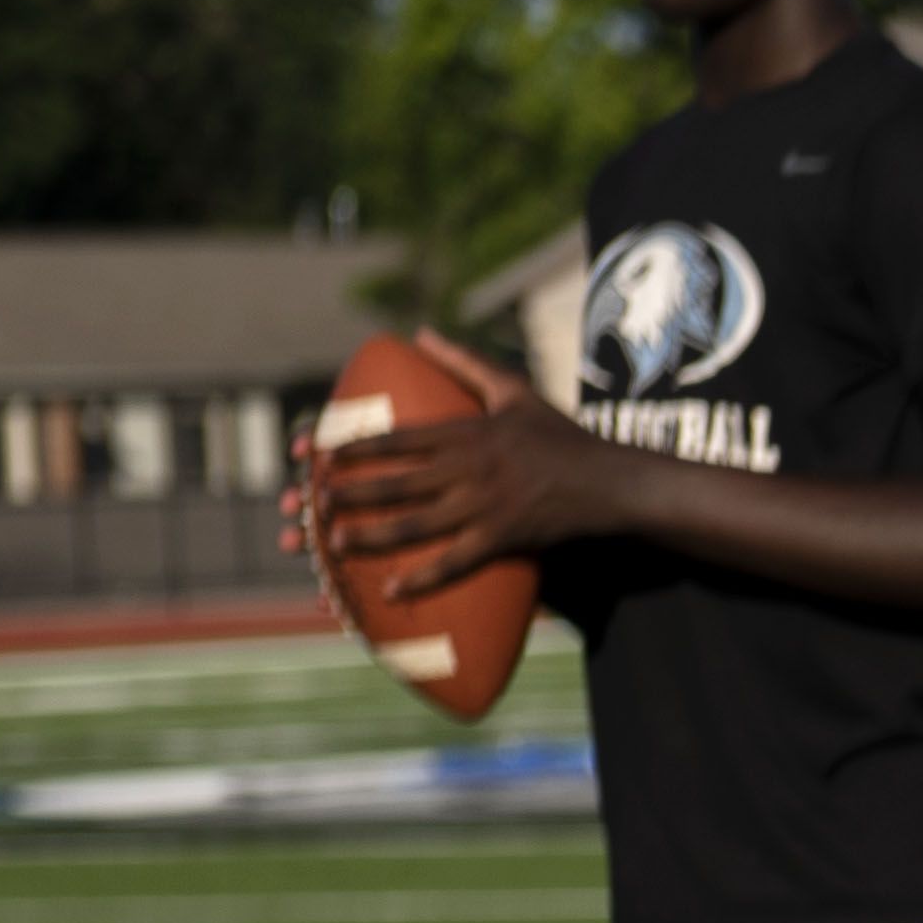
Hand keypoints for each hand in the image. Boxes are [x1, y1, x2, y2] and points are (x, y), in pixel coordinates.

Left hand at [306, 329, 629, 601]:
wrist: (611, 481)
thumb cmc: (562, 436)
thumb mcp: (514, 390)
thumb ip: (464, 363)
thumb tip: (421, 333)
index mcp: (466, 433)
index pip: (398, 439)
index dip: (354, 448)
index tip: (320, 454)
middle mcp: (469, 470)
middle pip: (397, 482)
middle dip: (351, 493)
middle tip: (311, 503)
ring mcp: (485, 506)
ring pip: (417, 523)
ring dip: (372, 533)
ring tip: (334, 542)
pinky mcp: (504, 538)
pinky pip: (456, 561)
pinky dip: (423, 577)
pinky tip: (392, 589)